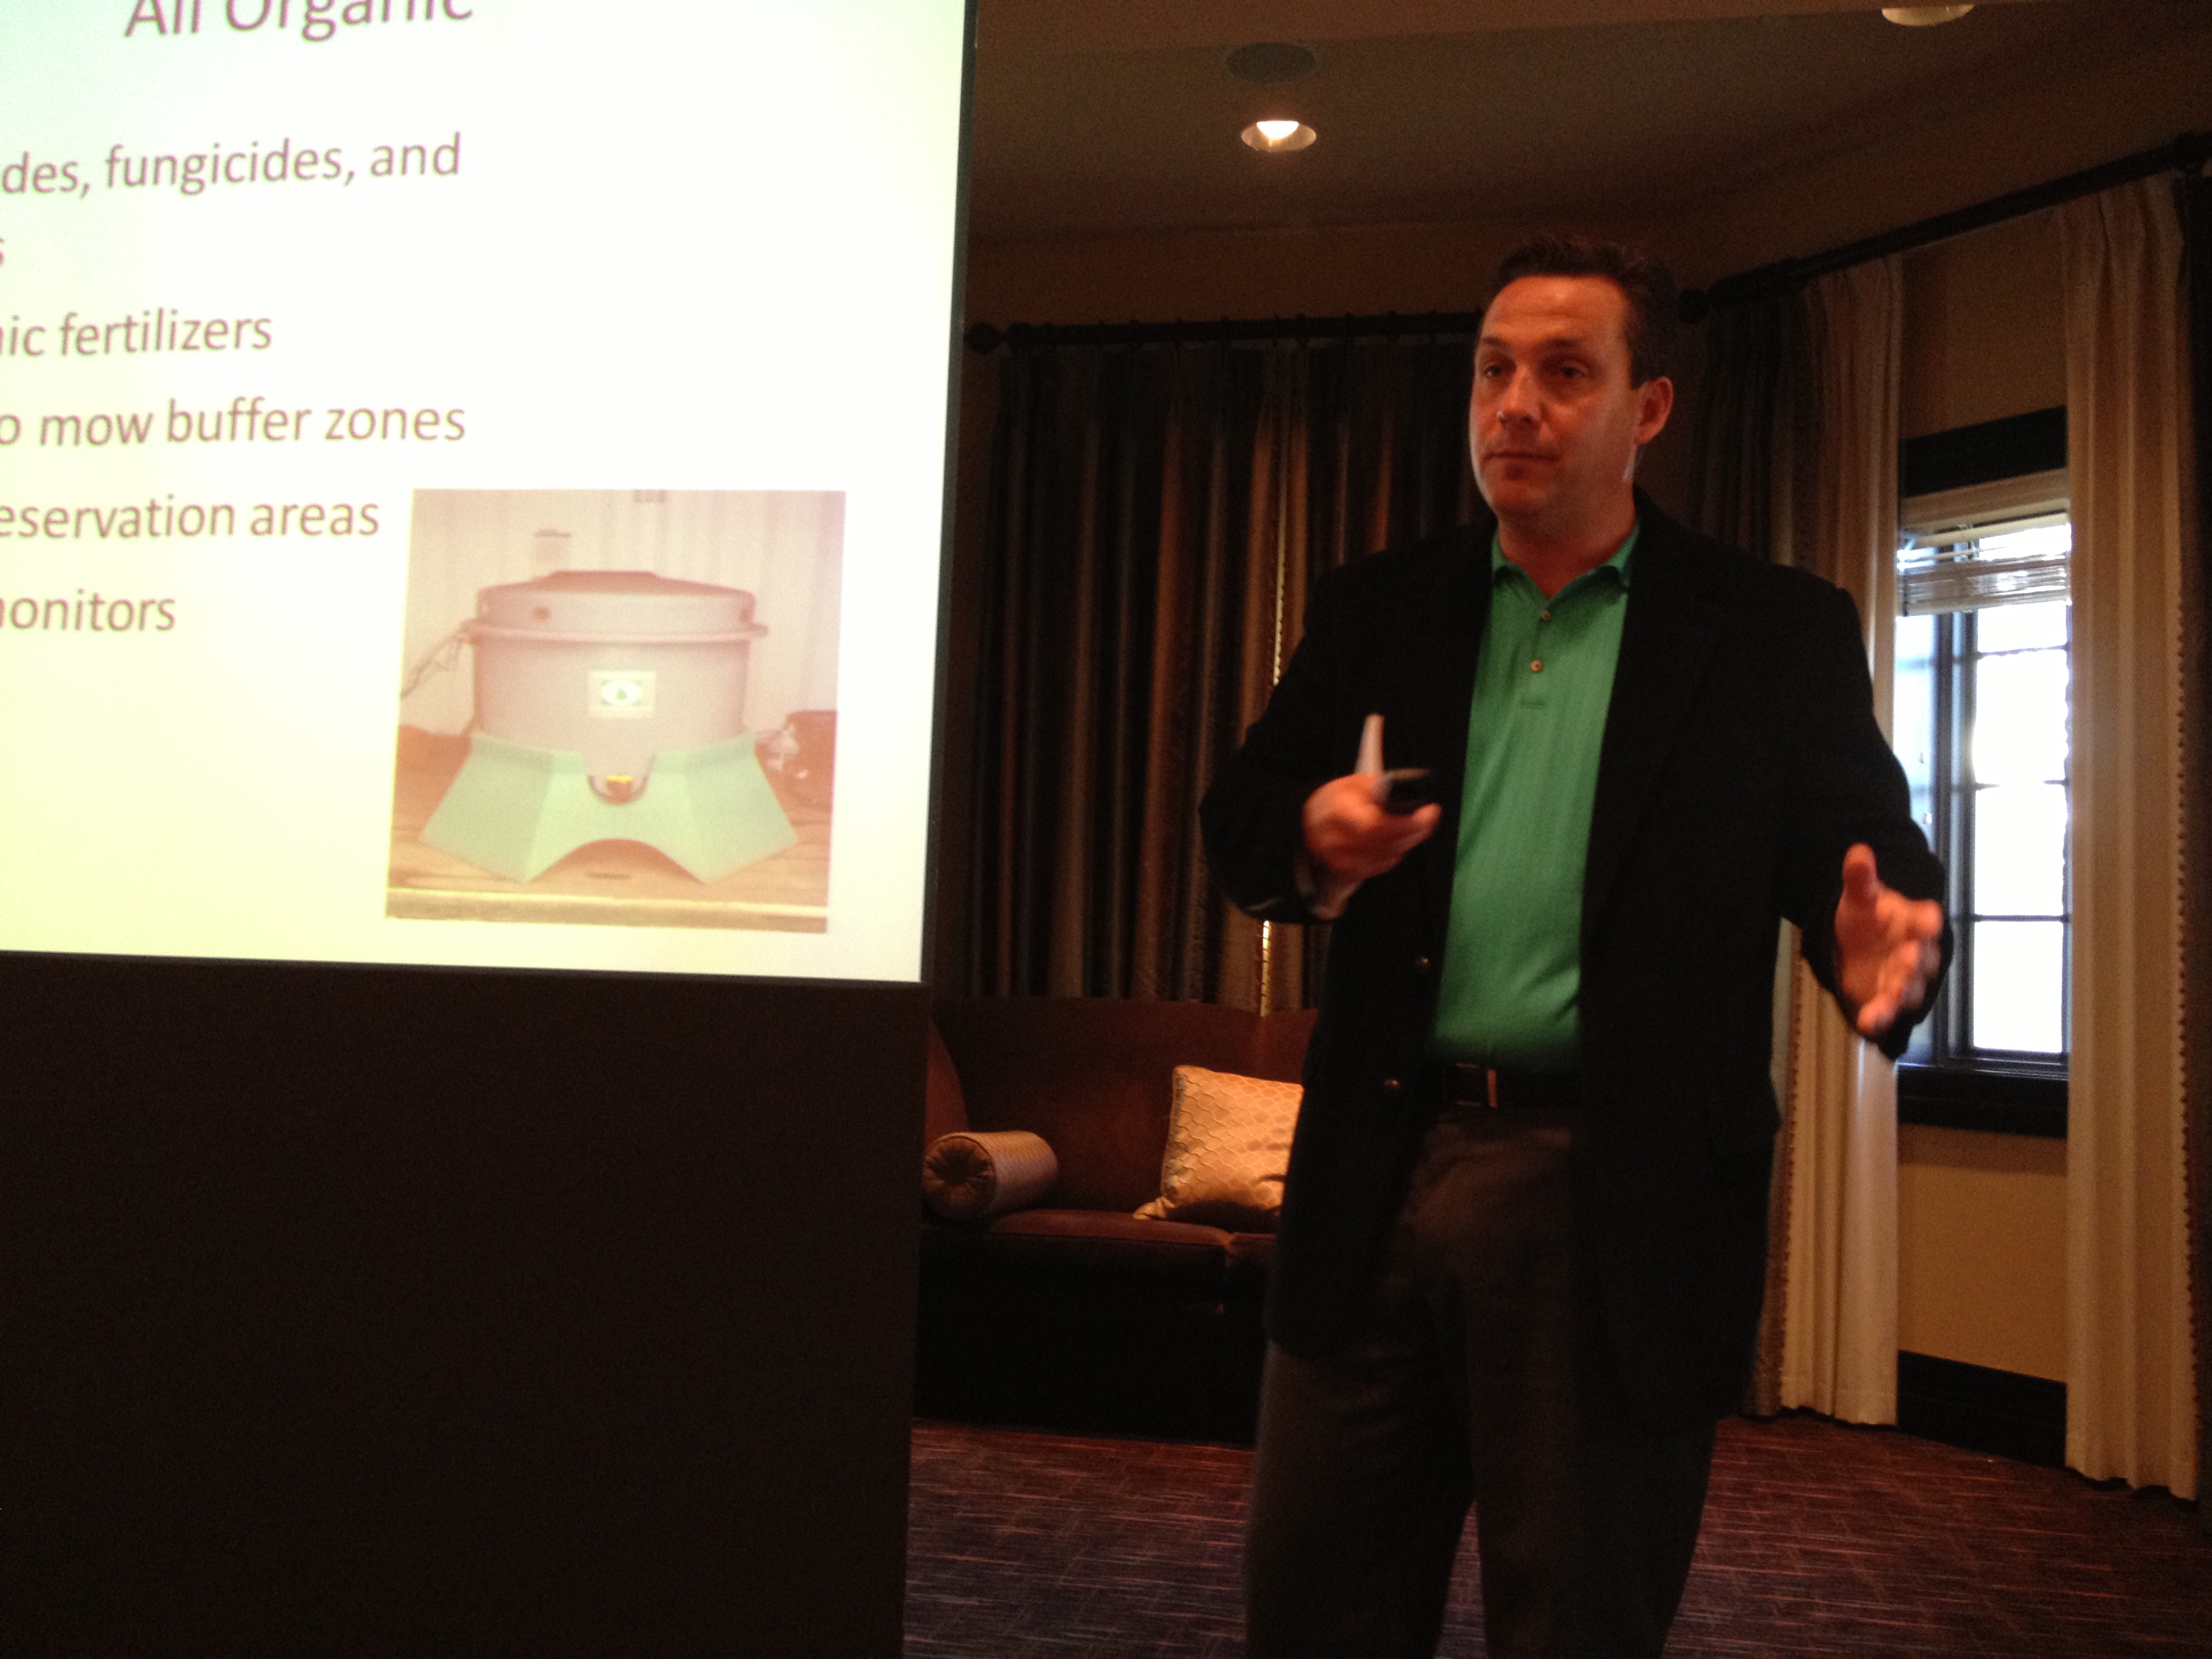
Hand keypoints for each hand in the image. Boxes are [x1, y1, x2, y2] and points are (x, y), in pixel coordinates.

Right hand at [1303, 773, 1439, 883]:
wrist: (1310, 821)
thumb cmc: (1337, 799)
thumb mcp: (1354, 782)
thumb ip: (1377, 786)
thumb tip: (1396, 788)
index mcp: (1338, 810)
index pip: (1376, 825)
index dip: (1407, 823)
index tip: (1430, 811)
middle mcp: (1335, 838)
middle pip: (1386, 843)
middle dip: (1414, 831)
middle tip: (1427, 819)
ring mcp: (1338, 858)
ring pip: (1386, 856)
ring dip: (1406, 843)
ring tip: (1413, 829)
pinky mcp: (1344, 870)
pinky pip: (1379, 867)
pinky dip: (1393, 855)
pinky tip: (1395, 843)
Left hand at [1833, 843, 1942, 1039]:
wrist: (1858, 944)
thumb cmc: (1868, 917)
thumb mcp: (1859, 896)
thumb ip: (1860, 878)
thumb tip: (1858, 851)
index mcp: (1914, 921)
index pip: (1927, 919)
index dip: (1927, 921)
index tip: (1929, 920)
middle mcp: (1917, 952)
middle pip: (1923, 958)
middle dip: (1916, 961)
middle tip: (1908, 959)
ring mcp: (1904, 978)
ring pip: (1910, 989)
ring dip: (1902, 993)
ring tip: (1892, 997)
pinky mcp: (1887, 998)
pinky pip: (1886, 1010)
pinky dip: (1879, 1018)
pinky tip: (1868, 1023)